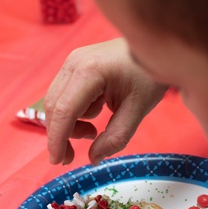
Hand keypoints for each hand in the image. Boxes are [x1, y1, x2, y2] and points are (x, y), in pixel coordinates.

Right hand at [44, 38, 167, 165]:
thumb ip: (116, 137)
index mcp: (90, 72)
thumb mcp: (137, 110)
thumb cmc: (147, 76)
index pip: (64, 111)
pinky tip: (93, 113)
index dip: (57, 139)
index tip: (58, 161)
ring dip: (67, 125)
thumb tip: (93, 158)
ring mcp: (72, 62)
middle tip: (72, 157)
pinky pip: (63, 96)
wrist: (153, 48)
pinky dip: (72, 113)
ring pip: (55, 103)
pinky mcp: (73, 65)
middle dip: (60, 136)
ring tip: (93, 132)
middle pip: (54, 108)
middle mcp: (75, 63)